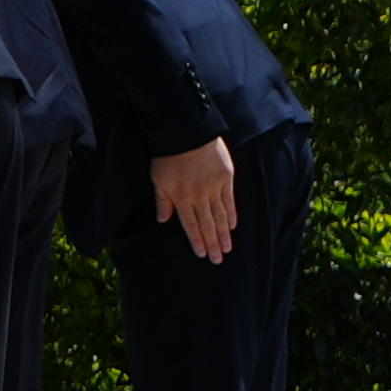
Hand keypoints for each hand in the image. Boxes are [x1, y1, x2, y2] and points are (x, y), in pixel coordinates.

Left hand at [150, 139, 236, 261]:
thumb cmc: (168, 154)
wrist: (186, 131)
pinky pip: (229, 200)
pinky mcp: (225, 177)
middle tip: (218, 259)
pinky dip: (231, 214)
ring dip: (224, 234)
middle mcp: (199, 196)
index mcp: (181, 198)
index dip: (197, 241)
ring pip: (220, 216)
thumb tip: (163, 220)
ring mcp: (214, 187)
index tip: (202, 253)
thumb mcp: (158, 178)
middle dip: (212, 244)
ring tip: (227, 248)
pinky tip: (233, 226)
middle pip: (207, 224)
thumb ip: (162, 200)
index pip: (191, 225)